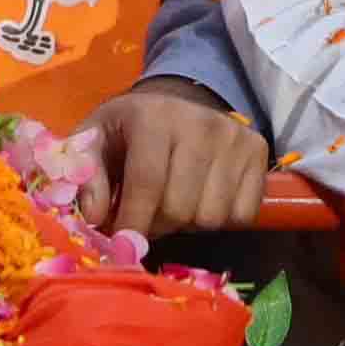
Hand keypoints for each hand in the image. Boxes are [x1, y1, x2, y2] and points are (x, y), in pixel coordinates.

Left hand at [76, 78, 272, 238]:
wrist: (178, 101)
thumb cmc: (130, 127)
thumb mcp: (95, 138)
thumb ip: (86, 174)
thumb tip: (95, 218)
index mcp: (154, 116)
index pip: (147, 183)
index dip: (133, 222)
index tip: (122, 245)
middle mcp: (200, 123)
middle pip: (180, 207)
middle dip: (157, 224)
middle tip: (146, 216)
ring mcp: (234, 137)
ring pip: (212, 217)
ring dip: (188, 224)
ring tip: (174, 202)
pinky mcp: (258, 152)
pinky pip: (242, 215)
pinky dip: (220, 220)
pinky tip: (202, 199)